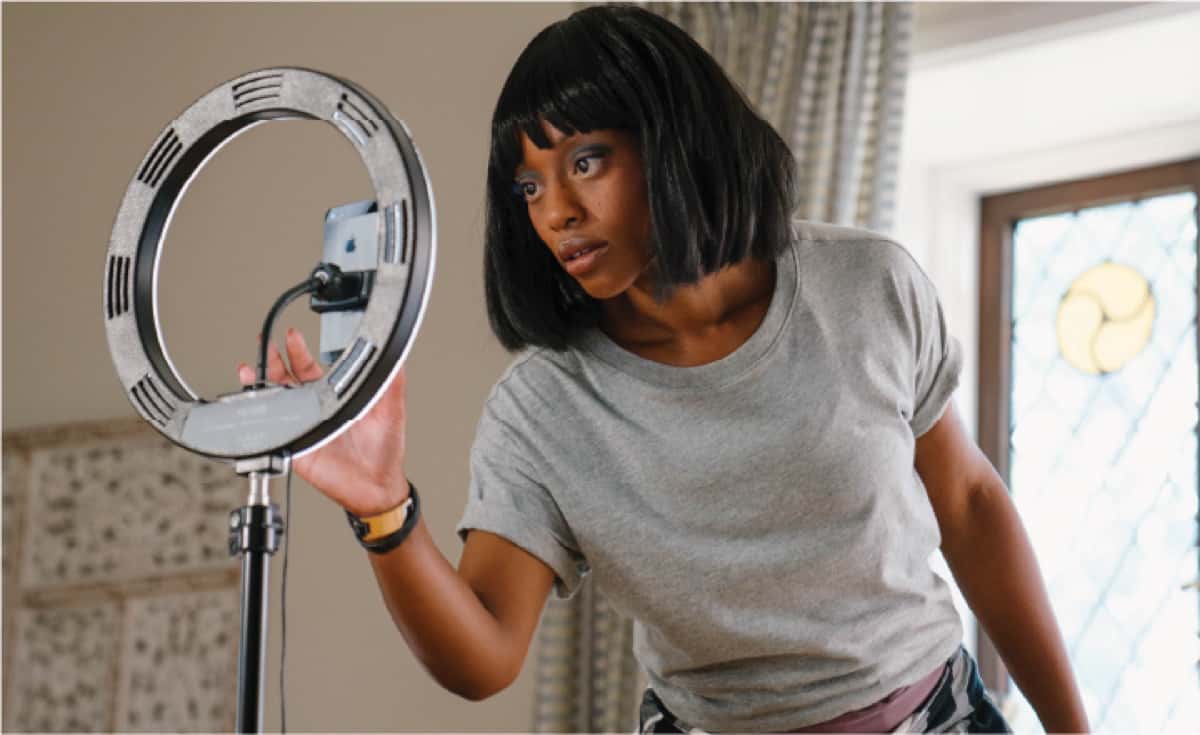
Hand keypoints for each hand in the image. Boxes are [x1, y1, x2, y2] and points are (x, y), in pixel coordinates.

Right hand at [237, 328, 410, 516]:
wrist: (377, 486)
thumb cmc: (384, 451)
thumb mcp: (391, 409)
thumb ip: (392, 381)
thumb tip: (396, 355)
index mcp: (333, 397)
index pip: (309, 368)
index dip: (297, 351)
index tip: (291, 334)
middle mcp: (314, 410)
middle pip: (284, 380)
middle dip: (272, 360)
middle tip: (265, 342)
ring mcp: (303, 427)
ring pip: (274, 401)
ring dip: (259, 384)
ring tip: (250, 369)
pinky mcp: (296, 448)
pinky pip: (272, 431)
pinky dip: (260, 418)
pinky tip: (253, 403)